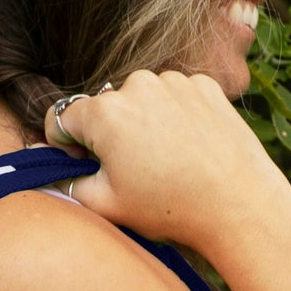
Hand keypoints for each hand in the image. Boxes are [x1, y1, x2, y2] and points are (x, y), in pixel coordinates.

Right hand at [43, 70, 290, 258]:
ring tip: (166, 163)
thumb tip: (49, 166)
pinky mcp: (204, 85)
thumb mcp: (106, 205)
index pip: (62, 119)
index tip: (84, 165)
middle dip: (109, 136)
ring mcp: (173, 81)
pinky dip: (175, 118)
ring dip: (144, 125)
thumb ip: (66, 181)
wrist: (241, 204)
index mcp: (104, 113)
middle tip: (133, 173)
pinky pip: (175, 97)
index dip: (66, 146)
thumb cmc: (170, 208)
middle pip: (105, 109)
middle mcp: (136, 84)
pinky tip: (189, 149)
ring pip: (141, 101)